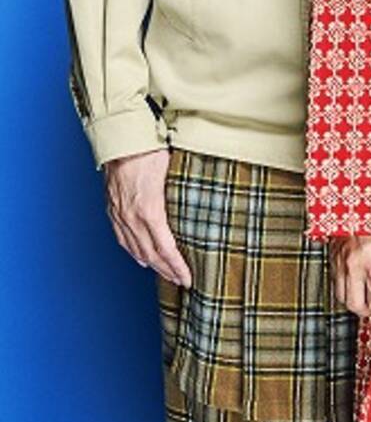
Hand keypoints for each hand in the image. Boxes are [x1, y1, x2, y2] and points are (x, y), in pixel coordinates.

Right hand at [105, 147, 191, 286]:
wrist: (121, 139)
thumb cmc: (149, 150)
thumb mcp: (175, 172)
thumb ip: (185, 193)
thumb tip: (207, 203)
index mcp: (150, 211)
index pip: (166, 249)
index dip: (177, 267)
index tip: (188, 278)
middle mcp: (132, 218)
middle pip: (151, 255)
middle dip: (167, 271)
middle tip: (180, 281)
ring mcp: (120, 215)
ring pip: (135, 249)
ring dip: (151, 265)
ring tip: (164, 274)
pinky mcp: (112, 210)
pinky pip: (121, 238)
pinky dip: (132, 252)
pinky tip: (140, 258)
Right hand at [333, 234, 370, 326]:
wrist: (358, 200)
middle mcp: (354, 268)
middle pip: (355, 306)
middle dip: (366, 313)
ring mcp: (340, 263)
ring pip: (341, 296)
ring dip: (353, 301)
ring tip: (365, 298)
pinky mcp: (332, 257)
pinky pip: (335, 281)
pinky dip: (344, 288)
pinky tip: (354, 284)